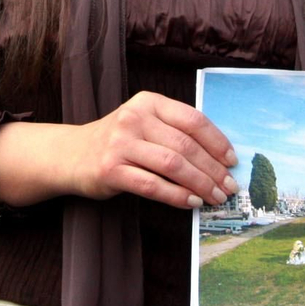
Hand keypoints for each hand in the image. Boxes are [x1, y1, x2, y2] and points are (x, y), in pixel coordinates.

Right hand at [72, 92, 239, 207]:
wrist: (71, 154)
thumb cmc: (118, 141)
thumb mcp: (144, 123)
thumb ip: (174, 132)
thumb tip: (219, 158)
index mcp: (148, 102)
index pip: (192, 120)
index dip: (217, 142)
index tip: (232, 161)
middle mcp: (134, 119)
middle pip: (185, 145)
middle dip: (213, 169)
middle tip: (229, 187)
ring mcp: (120, 144)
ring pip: (172, 165)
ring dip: (200, 184)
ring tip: (215, 197)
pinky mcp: (111, 170)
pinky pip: (152, 185)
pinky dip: (177, 196)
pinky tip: (191, 202)